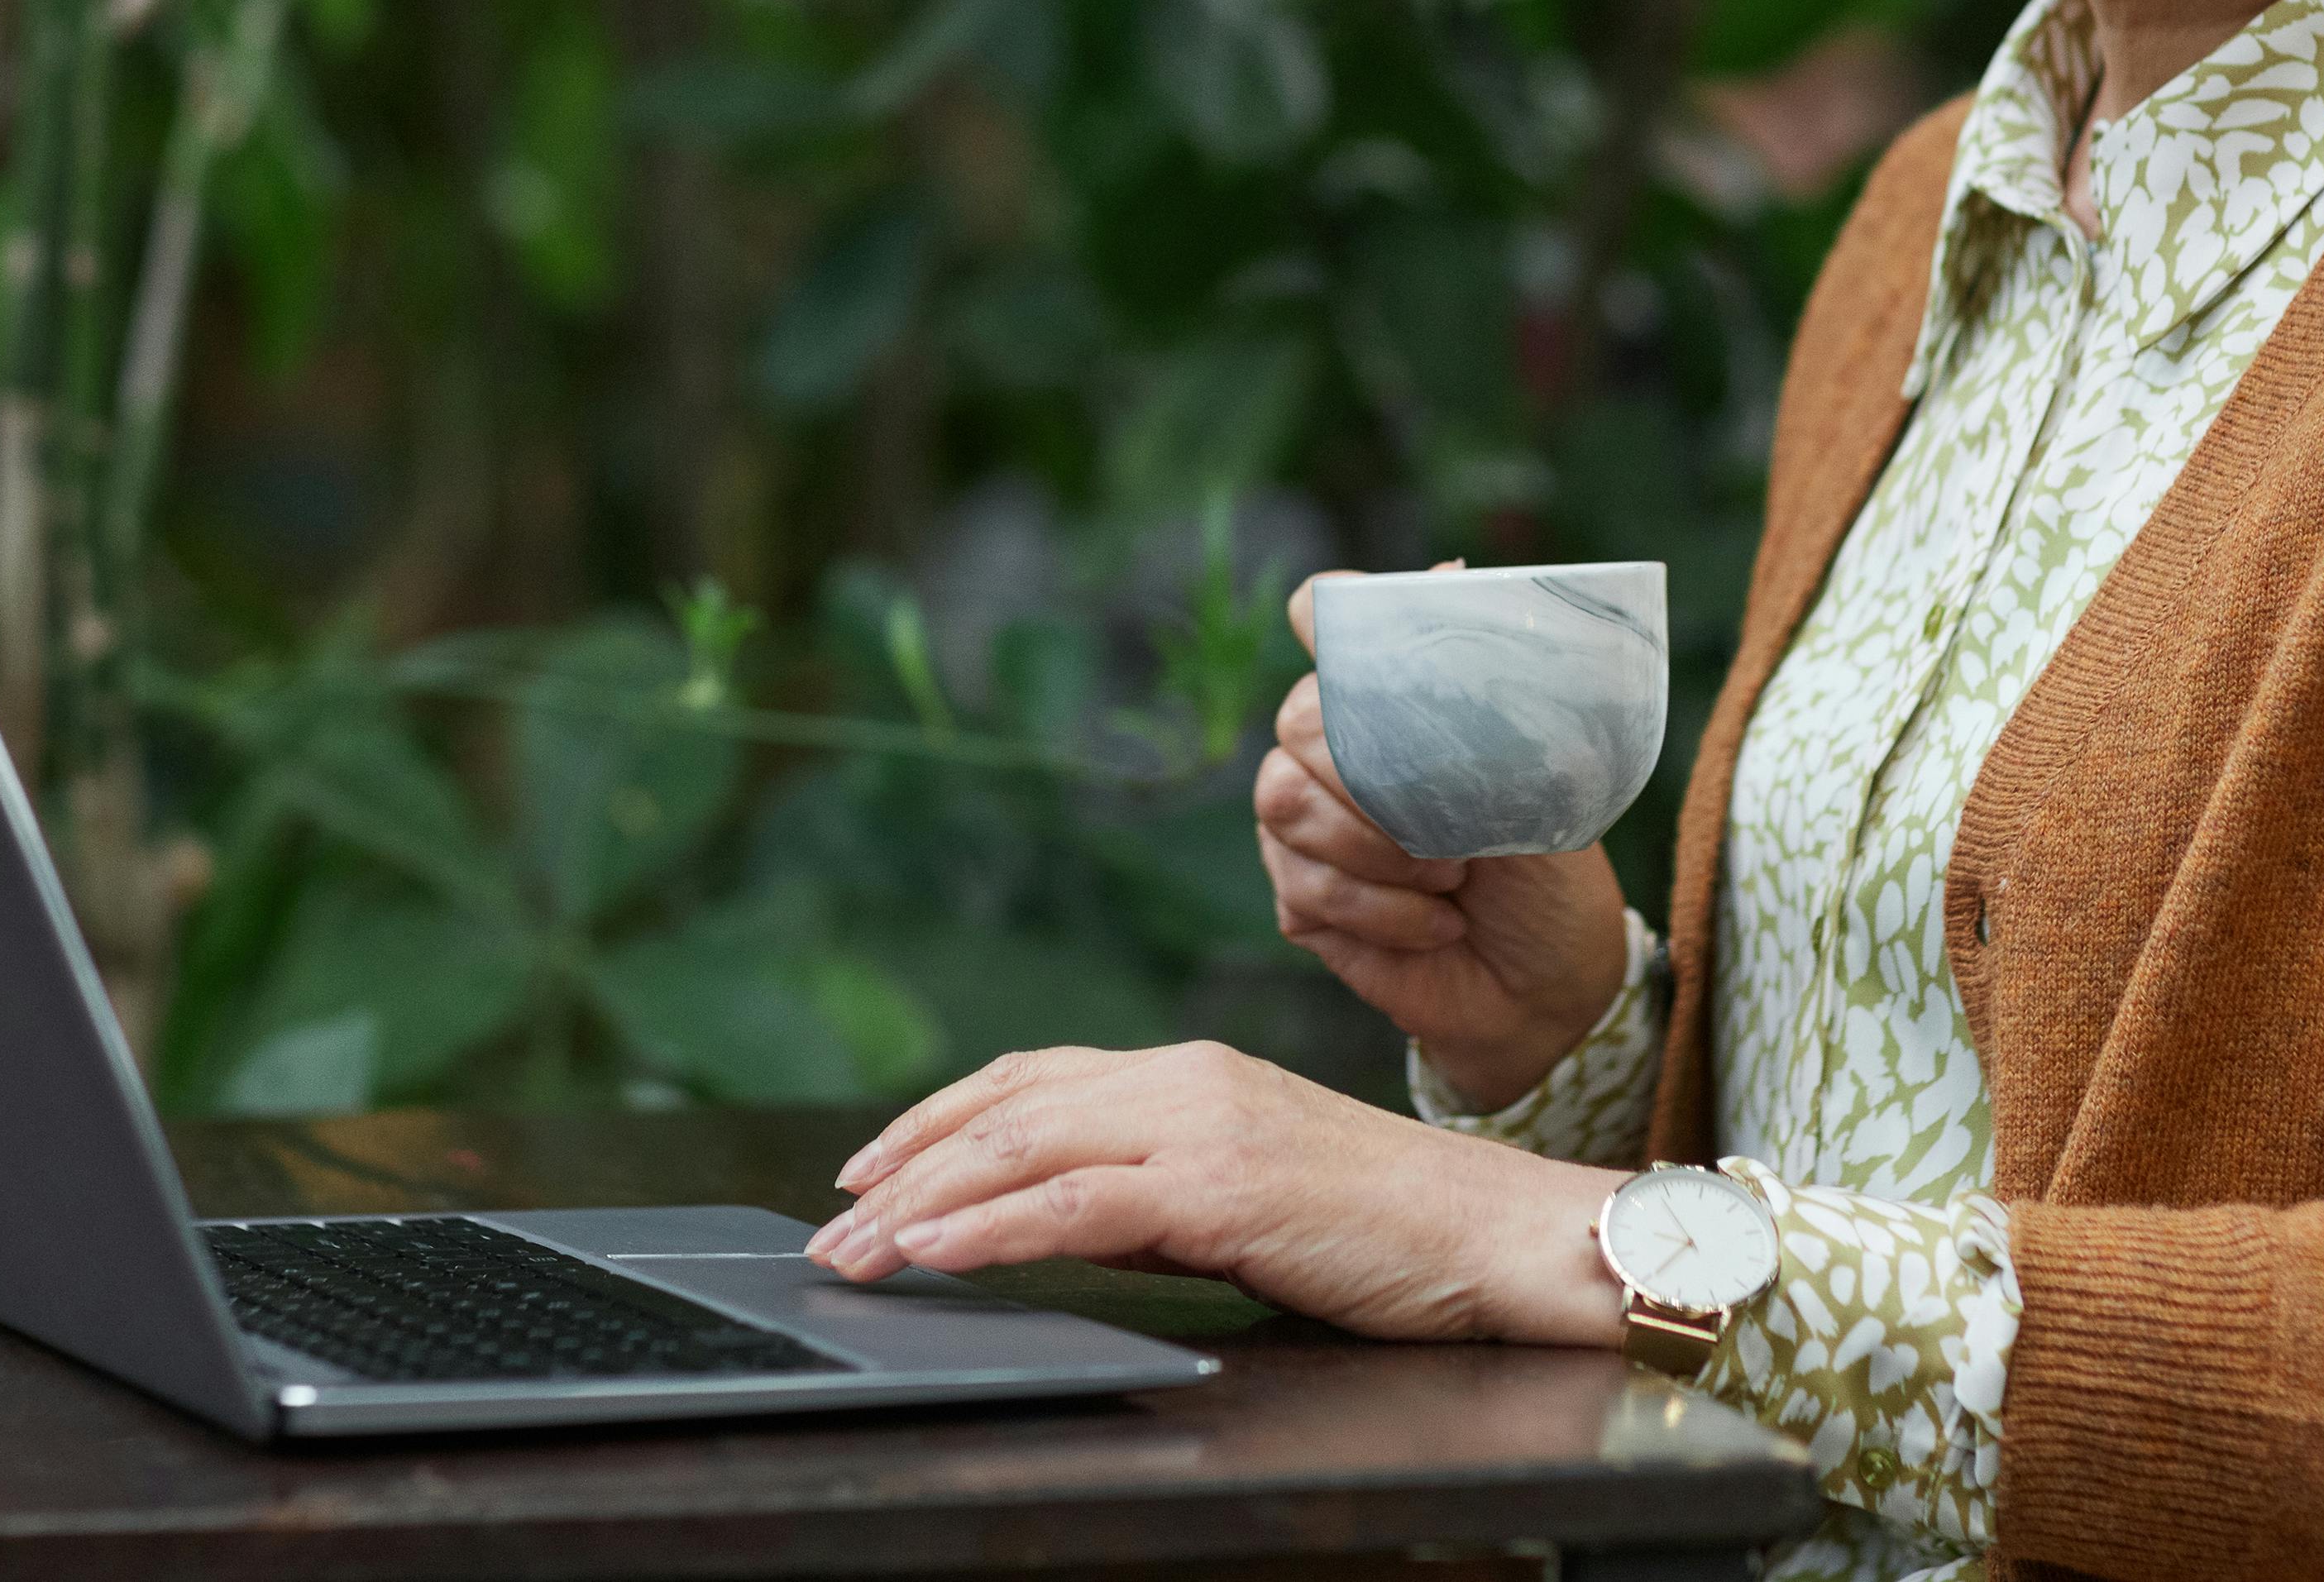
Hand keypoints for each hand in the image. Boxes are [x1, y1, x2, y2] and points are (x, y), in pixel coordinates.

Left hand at [803, 1040, 1624, 1344]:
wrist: (1493, 1235)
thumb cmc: (1386, 1229)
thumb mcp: (1245, 1195)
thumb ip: (1153, 1195)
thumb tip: (1059, 1220)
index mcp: (1191, 1073)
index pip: (1031, 1081)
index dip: (939, 1118)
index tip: (870, 1167)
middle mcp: (1185, 1079)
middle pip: (1006, 1107)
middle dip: (904, 1164)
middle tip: (830, 1224)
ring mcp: (1200, 1126)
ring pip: (1022, 1147)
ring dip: (921, 1201)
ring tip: (854, 1251)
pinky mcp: (1219, 1188)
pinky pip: (1073, 1204)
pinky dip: (990, 1226)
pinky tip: (935, 1251)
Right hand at [1257, 566, 1629, 1111]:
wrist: (1550, 982)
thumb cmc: (1549, 866)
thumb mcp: (1535, 770)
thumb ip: (1481, 688)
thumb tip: (1447, 575)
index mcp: (1392, 701)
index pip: (1323, 618)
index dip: (1322, 616)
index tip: (1347, 633)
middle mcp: (1336, 749)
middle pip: (1298, 718)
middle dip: (1373, 778)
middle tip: (1452, 830)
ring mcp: (1307, 825)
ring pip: (1284, 801)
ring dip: (1378, 850)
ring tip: (1451, 880)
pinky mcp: (1301, 898)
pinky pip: (1303, 886)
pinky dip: (1383, 913)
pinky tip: (1433, 925)